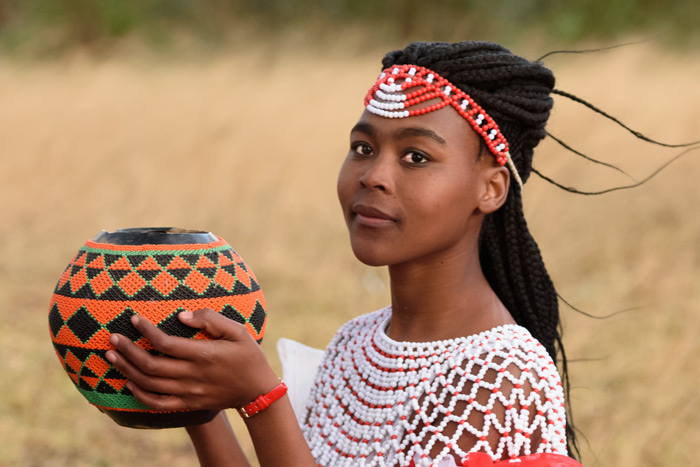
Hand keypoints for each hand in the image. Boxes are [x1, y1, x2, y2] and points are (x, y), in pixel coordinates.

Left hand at [105, 308, 278, 411]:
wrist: (257, 390)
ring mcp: (188, 392)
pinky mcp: (188, 403)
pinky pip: (158, 403)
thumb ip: (211, 320)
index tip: (134, 318)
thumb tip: (181, 314)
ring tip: (112, 355)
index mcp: (203, 354)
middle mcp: (192, 375)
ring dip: (127, 369)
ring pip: (149, 383)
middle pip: (150, 364)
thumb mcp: (238, 331)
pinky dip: (140, 394)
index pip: (165, 343)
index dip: (146, 330)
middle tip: (113, 338)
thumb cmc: (249, 356)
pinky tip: (130, 382)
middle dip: (127, 350)